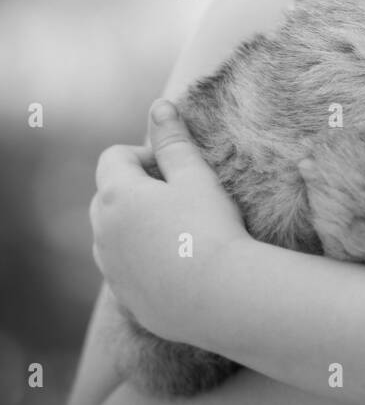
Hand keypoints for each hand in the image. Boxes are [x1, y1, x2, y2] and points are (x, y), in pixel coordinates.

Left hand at [89, 100, 247, 345]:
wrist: (222, 296)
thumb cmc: (211, 228)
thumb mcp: (196, 177)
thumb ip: (173, 141)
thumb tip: (159, 105)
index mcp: (116, 195)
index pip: (113, 157)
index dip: (145, 155)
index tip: (177, 168)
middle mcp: (102, 232)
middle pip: (108, 196)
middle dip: (137, 190)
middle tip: (181, 199)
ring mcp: (111, 269)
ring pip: (112, 236)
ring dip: (135, 227)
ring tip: (179, 233)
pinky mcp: (125, 298)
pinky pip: (125, 270)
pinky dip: (142, 262)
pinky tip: (177, 266)